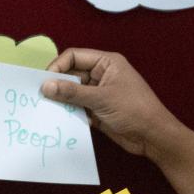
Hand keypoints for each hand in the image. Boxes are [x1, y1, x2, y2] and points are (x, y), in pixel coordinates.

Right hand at [41, 49, 184, 159]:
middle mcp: (101, 75)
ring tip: (45, 109)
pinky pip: (77, 107)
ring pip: (72, 92)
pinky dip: (69, 112)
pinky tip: (58, 119)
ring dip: (61, 100)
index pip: (74, 56)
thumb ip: (72, 92)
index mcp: (106, 62)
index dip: (58, 66)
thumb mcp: (101, 98)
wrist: (153, 136)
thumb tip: (45, 86)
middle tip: (40, 96)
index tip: (44, 81)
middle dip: (57, 84)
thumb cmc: (133, 109)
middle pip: (71, 74)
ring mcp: (99, 93)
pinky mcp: (97, 110)